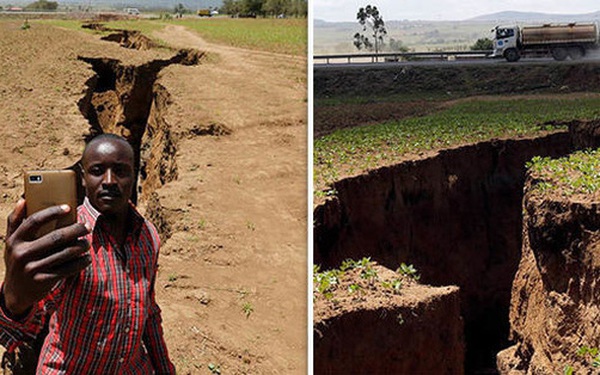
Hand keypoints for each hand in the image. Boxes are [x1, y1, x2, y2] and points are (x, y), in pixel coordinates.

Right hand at [3, 199, 90, 316]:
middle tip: (87, 226)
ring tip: (88, 243)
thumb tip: (23, 199)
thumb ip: (15, 222)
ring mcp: (32, 268)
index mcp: (15, 240)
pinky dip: (80, 263)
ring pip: (64, 253)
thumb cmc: (18, 260)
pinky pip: (67, 269)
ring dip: (81, 246)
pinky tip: (87, 258)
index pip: (34, 221)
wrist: (15, 293)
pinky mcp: (42, 281)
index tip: (69, 208)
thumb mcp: (12, 243)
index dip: (52, 212)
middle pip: (55, 237)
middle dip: (75, 230)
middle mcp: (21, 254)